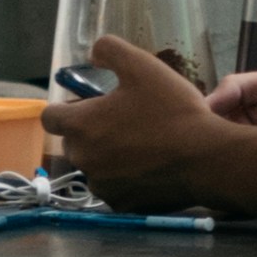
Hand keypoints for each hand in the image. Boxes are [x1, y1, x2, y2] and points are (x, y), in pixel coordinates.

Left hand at [41, 35, 221, 205]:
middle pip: (73, 142)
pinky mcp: (122, 205)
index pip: (50, 117)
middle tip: (124, 121)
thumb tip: (92, 55)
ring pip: (94, 167)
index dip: (65, 108)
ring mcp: (102, 186)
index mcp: (81, 125)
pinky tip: (149, 167)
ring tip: (140, 145)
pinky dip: (125, 179)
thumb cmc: (172, 110)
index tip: (88, 105)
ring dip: (107, 157)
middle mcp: (83, 159)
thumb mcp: (142, 65)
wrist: (206, 159)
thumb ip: (110, 50)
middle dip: (90, 132)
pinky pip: (114, 188)